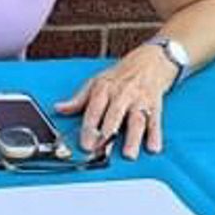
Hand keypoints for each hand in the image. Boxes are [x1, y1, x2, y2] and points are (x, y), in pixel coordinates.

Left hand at [54, 46, 177, 158]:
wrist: (150, 60)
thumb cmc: (121, 75)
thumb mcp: (97, 82)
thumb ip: (79, 99)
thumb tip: (59, 109)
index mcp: (104, 88)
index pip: (94, 110)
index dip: (89, 128)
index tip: (85, 145)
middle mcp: (122, 94)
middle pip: (114, 116)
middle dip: (108, 135)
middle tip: (103, 152)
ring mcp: (139, 99)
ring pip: (136, 120)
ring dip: (133, 138)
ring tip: (129, 154)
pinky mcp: (155, 104)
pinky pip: (155, 121)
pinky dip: (155, 135)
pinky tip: (153, 147)